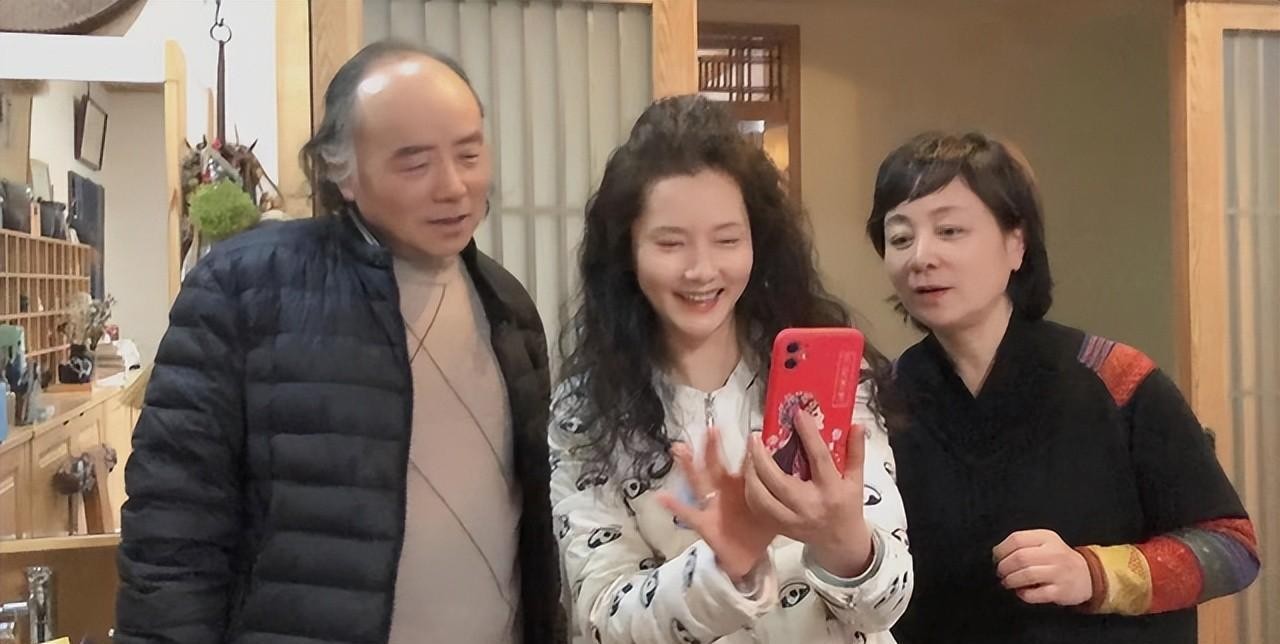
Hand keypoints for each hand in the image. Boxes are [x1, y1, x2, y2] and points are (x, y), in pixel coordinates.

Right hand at [657, 426, 777, 581]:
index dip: (746, 448)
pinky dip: (675, 506)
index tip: (750, 430)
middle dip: (713, 448)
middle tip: (711, 428)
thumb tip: (808, 470)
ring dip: (689, 466)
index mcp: (742, 485)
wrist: (747, 557)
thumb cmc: (759, 527)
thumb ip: (783, 489)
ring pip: (699, 482)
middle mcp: (724, 491)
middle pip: (718, 466)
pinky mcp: (704, 523)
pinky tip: (662, 497)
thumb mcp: (774, 507)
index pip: (744, 462)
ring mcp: (711, 505)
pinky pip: (688, 514)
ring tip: (680, 448)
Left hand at [745, 412, 872, 576]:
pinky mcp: (780, 527)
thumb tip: (857, 426)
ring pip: (762, 497)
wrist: (841, 542)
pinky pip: (758, 508)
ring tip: (750, 454)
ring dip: (751, 474)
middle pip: (779, 480)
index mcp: (831, 490)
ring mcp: (792, 519)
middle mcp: (810, 505)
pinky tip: (751, 475)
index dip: (808, 435)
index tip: (798, 415)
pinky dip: (751, 490)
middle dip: (762, 457)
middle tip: (755, 437)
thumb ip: (856, 452)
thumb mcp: (857, 480)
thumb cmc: (847, 507)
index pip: (819, 458)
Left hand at [993, 529, 1092, 605]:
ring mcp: (1059, 573)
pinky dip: (1023, 594)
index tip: (996, 558)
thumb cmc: (1059, 559)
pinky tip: (1021, 592)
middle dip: (1003, 567)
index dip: (1001, 550)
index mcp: (1047, 537)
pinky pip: (1035, 594)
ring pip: (1026, 575)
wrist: (1088, 575)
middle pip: (1019, 558)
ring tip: (1007, 582)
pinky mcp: (1060, 592)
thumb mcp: (1045, 542)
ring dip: (1011, 580)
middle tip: (1000, 572)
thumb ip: (1024, 544)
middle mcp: (1054, 553)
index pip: (1016, 539)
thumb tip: (997, 554)